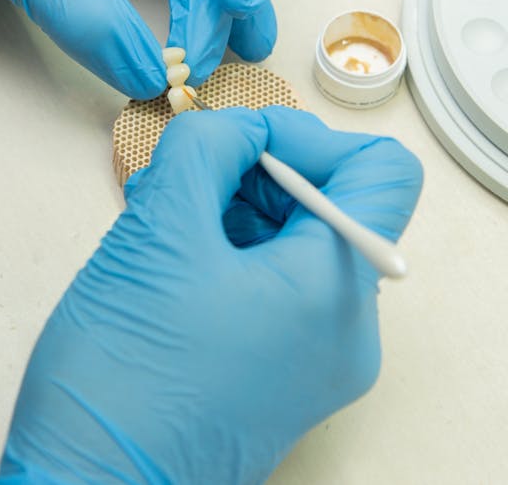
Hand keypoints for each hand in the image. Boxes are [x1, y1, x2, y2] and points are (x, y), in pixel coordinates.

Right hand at [0, 106, 422, 483]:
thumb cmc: (124, 380)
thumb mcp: (160, 231)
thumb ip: (207, 150)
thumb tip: (241, 126)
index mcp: (337, 290)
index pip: (383, 170)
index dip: (312, 138)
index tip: (240, 144)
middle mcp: (347, 330)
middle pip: (335, 206)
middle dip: (259, 174)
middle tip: (184, 179)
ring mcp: (316, 363)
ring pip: (299, 246)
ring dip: (236, 212)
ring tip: (164, 224)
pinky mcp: (281, 381)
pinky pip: (277, 291)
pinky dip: (230, 257)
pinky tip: (169, 265)